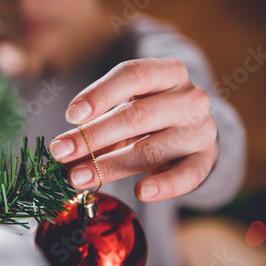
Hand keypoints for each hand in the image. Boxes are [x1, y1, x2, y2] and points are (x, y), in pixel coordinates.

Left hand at [49, 58, 217, 201]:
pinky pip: (187, 176)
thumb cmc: (148, 115)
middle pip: (135, 116)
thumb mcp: (126, 107)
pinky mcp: (205, 160)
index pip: (132, 75)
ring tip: (78, 178)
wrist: (191, 129)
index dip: (100, 94)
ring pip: (151, 149)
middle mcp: (188, 98)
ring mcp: (199, 130)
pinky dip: (164, 186)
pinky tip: (140, 192)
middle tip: (60, 152)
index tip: (71, 116)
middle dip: (92, 137)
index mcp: (167, 73)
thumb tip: (62, 150)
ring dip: (109, 166)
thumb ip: (98, 123)